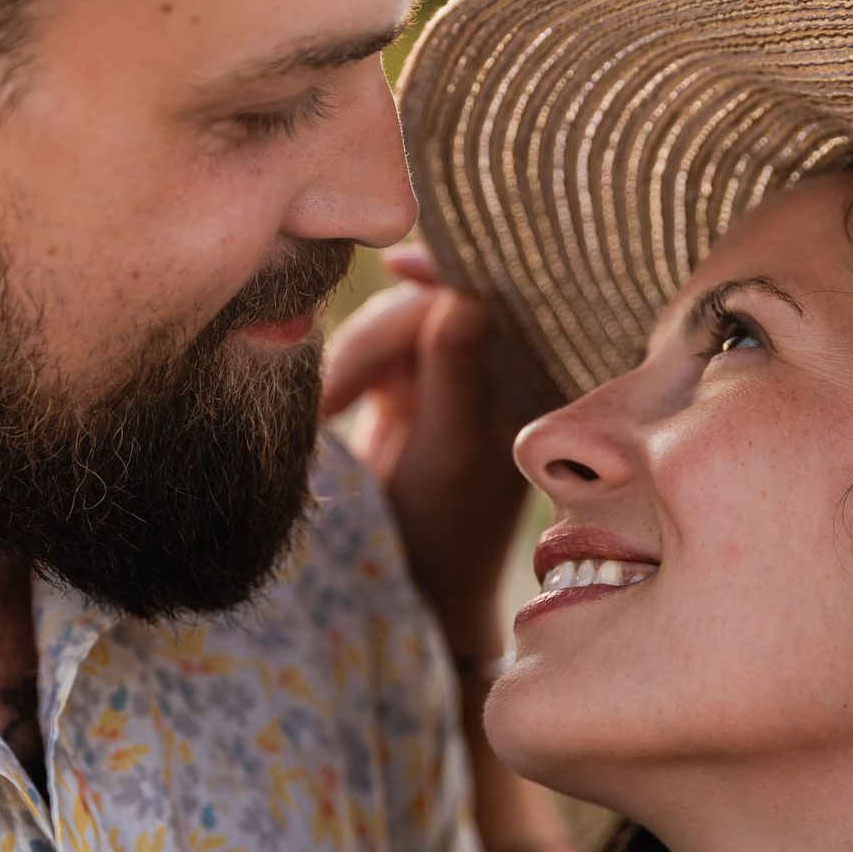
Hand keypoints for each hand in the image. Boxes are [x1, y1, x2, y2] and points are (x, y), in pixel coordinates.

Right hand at [323, 247, 528, 654]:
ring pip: (389, 323)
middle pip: (429, 304)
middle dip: (374, 340)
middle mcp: (494, 361)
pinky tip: (323, 407)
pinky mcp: (405, 380)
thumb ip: (456, 376)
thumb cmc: (447, 533)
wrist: (412, 585)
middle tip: (330, 398)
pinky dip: (340, 371)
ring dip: (349, 359)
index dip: (449, 271)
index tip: (399, 266)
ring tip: (323, 413)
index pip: (495, 295)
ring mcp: (448, 369)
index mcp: (529, 373)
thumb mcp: (449, 456)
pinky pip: (367, 348)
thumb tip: (463, 297)